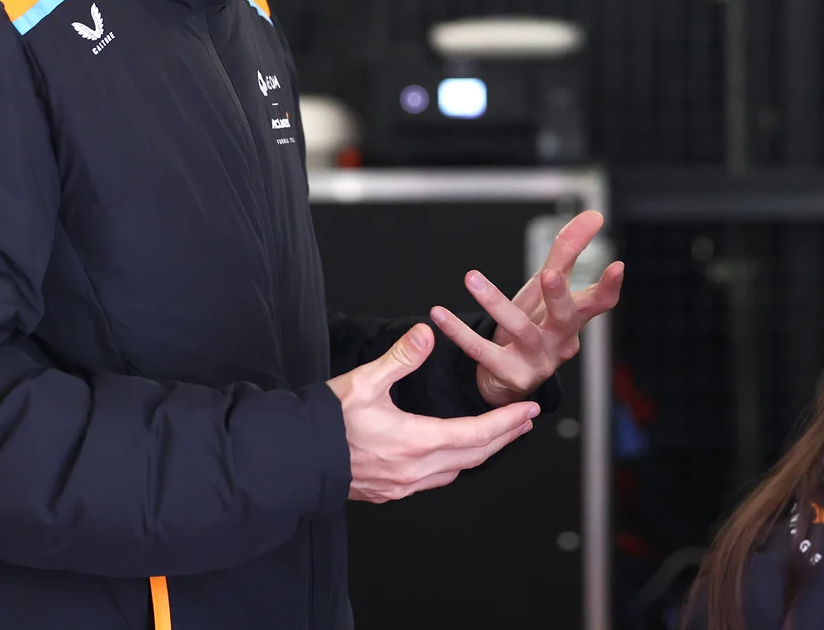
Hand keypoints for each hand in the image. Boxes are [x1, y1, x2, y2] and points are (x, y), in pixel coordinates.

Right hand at [327, 323, 539, 502]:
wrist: (294, 459)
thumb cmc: (326, 421)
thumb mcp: (364, 381)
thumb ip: (400, 358)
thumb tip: (426, 332)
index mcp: (414, 442)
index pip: (476, 435)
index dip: (507, 422)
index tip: (529, 410)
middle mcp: (413, 471)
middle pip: (473, 457)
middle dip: (504, 437)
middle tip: (526, 421)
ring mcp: (401, 486)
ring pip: (456, 472)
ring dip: (481, 453)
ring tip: (499, 436)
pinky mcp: (388, 492)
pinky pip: (434, 481)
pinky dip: (455, 466)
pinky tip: (455, 456)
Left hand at [429, 210, 625, 407]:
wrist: (508, 376)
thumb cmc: (534, 324)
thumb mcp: (547, 288)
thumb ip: (569, 252)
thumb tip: (594, 216)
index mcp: (574, 320)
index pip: (598, 303)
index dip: (609, 287)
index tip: (617, 266)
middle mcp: (561, 341)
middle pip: (566, 318)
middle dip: (559, 296)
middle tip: (550, 274)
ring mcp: (537, 361)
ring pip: (520, 329)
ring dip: (495, 302)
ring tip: (472, 278)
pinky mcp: (509, 375)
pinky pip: (481, 351)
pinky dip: (459, 332)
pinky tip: (440, 314)